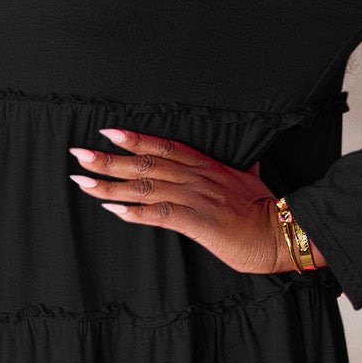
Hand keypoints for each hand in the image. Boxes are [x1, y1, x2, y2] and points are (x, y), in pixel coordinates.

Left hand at [67, 127, 325, 274]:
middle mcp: (196, 177)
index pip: (164, 146)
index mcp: (207, 166)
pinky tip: (112, 209)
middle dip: (109, 159)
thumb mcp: (252, 182)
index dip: (135, 138)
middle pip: (145, 164)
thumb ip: (241, 173)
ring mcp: (195, 198)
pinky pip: (159, 214)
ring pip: (145, 187)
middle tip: (78, 154)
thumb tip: (248, 167)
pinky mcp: (197, 221)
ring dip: (110, 185)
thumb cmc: (266, 210)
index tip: (107, 131)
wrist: (283, 231)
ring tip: (82, 181)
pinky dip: (134, 211)